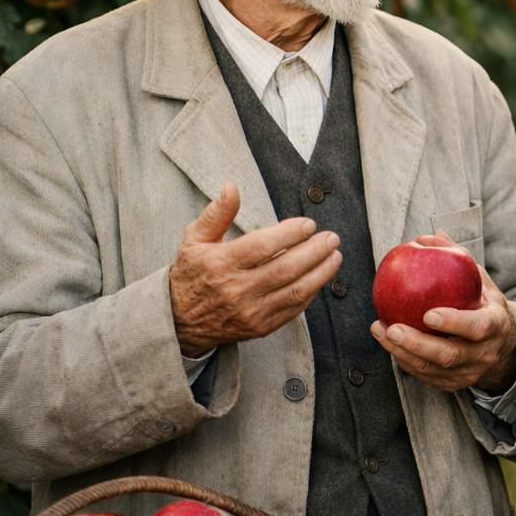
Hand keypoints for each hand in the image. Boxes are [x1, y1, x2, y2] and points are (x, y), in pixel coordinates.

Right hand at [169, 182, 341, 355]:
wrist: (180, 321)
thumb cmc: (192, 274)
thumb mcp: (195, 239)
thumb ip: (217, 213)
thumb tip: (231, 188)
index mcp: (221, 263)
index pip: (263, 246)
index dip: (291, 233)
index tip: (309, 224)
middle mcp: (237, 289)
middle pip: (286, 268)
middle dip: (315, 251)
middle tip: (331, 237)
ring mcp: (250, 311)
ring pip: (295, 291)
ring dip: (321, 272)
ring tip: (335, 255)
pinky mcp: (261, 327)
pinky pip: (294, 309)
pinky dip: (311, 291)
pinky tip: (321, 276)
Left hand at [370, 232, 515, 391]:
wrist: (503, 348)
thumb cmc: (485, 306)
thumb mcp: (481, 283)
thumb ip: (459, 260)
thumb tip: (434, 236)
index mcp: (494, 326)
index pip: (476, 328)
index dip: (453, 323)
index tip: (428, 314)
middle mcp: (482, 354)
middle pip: (449, 356)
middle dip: (418, 344)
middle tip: (392, 328)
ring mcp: (467, 373)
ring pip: (432, 370)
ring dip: (402, 352)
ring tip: (380, 331)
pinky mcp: (452, 384)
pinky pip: (425, 376)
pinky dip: (404, 360)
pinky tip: (386, 341)